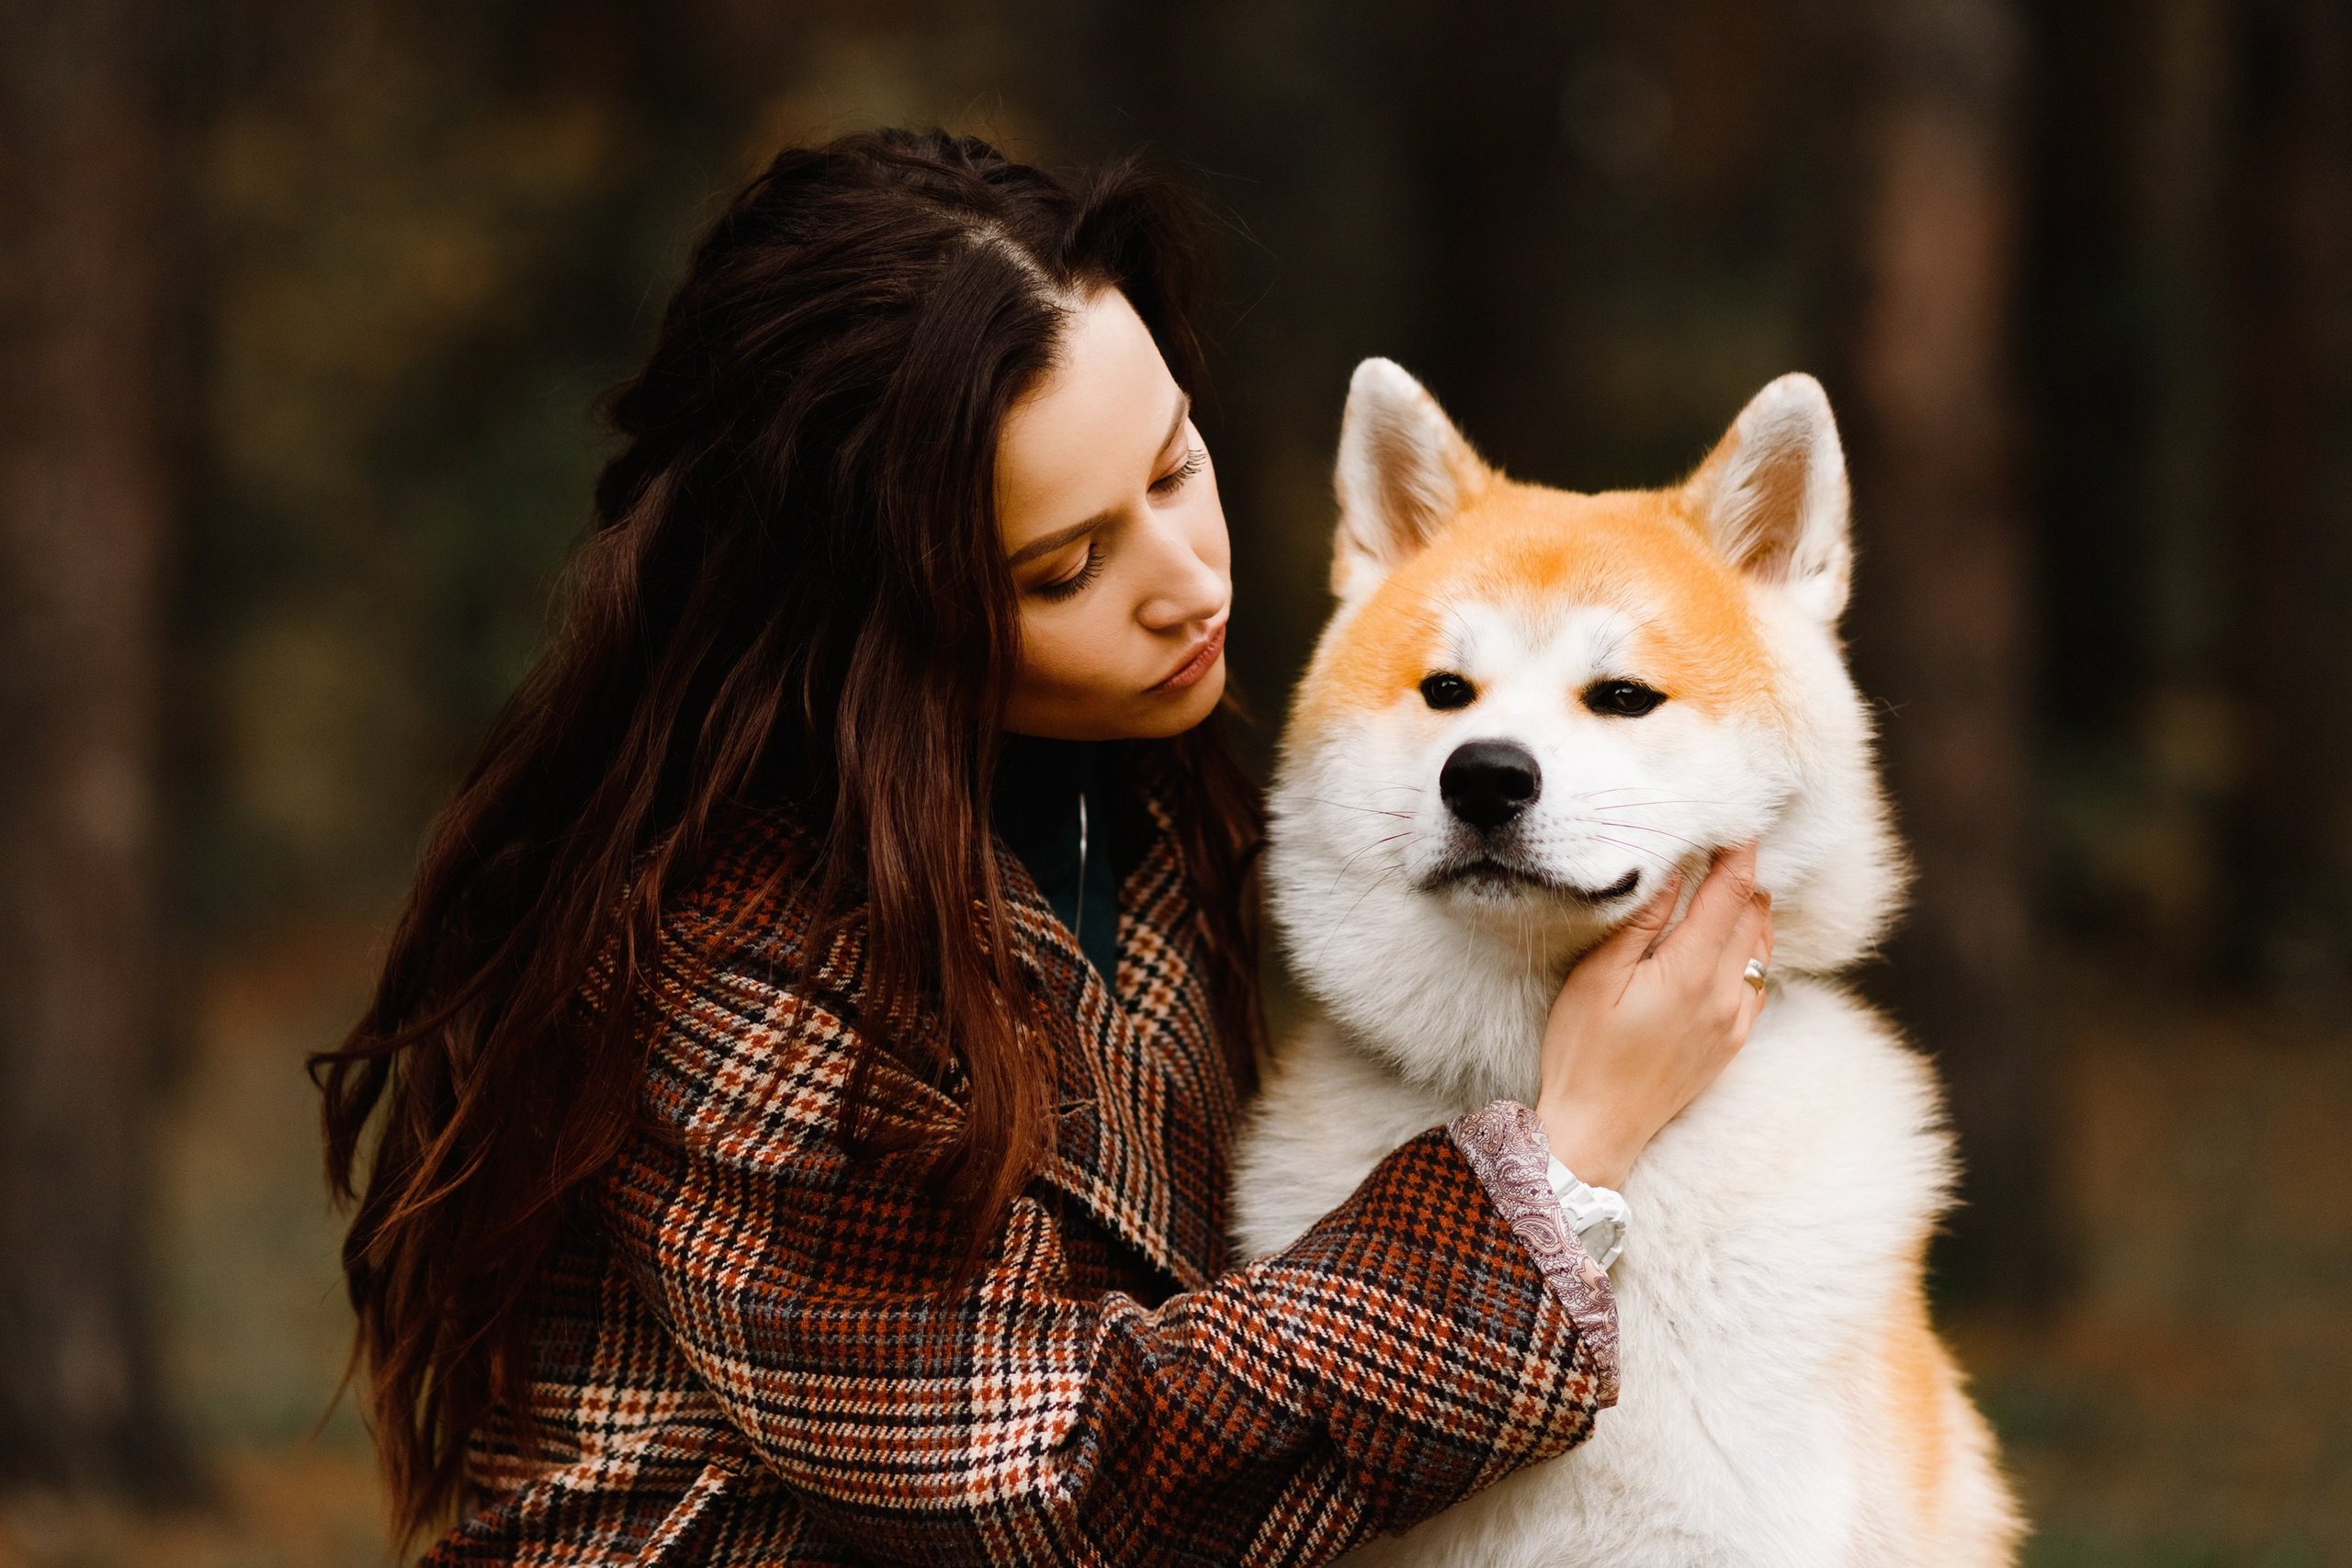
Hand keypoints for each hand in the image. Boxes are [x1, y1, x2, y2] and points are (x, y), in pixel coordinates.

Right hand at [1534, 844, 1772, 1188]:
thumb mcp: (1599, 978)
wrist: (1598, 1129)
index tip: (1736, 822)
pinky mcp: (1731, 1045)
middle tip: (1732, 844)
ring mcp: (1734, 1023)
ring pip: (1761, 949)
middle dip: (1746, 876)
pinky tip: (1734, 943)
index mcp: (1691, 972)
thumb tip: (1672, 871)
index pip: (1731, 893)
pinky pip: (1757, 985)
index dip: (1738, 853)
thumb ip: (1640, 922)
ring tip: (1736, 884)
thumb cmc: (1583, 1052)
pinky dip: (1752, 952)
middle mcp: (1725, 995)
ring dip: (1753, 912)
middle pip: (1754, 916)